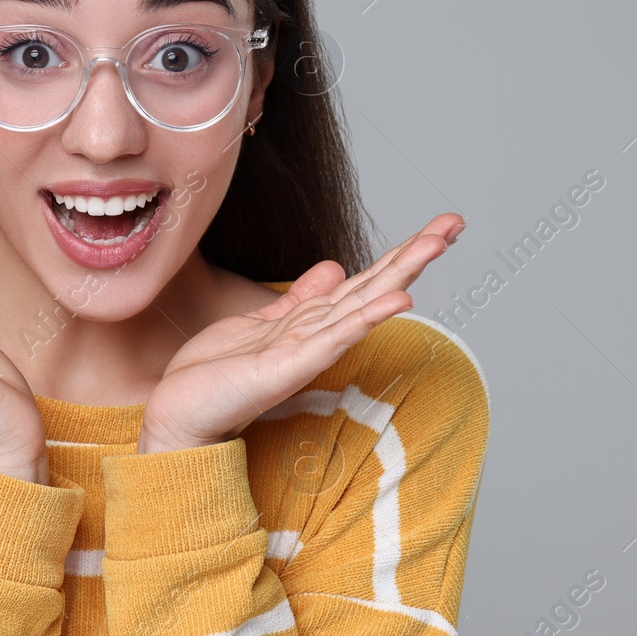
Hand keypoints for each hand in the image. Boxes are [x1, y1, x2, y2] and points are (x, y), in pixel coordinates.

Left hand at [139, 213, 464, 453]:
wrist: (181, 413)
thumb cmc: (216, 375)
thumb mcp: (260, 323)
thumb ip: (300, 300)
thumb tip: (335, 267)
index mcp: (311, 322)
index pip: (366, 280)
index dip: (401, 252)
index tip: (440, 225)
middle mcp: (317, 334)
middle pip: (375, 286)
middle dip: (414, 253)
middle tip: (455, 222)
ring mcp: (308, 350)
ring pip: (364, 304)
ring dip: (402, 273)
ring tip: (437, 244)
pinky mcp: (290, 366)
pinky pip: (336, 337)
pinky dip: (368, 317)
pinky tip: (398, 299)